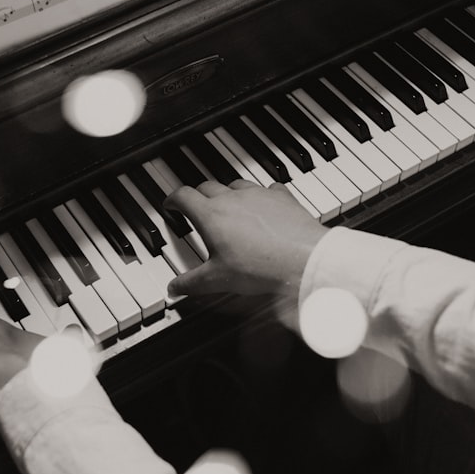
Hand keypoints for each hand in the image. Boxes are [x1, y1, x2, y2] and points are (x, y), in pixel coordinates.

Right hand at [164, 180, 328, 298]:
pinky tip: (265, 204)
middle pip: (207, 186)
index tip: (170, 204)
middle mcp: (233, 198)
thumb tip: (173, 289)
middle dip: (197, 195)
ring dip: (227, 192)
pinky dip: (261, 195)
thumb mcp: (218, 280)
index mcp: (211, 215)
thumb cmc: (260, 267)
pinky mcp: (281, 197)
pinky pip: (267, 188)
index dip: (172, 199)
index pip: (183, 197)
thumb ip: (191, 284)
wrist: (303, 259)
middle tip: (195, 207)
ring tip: (228, 205)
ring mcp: (258, 194)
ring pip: (235, 184)